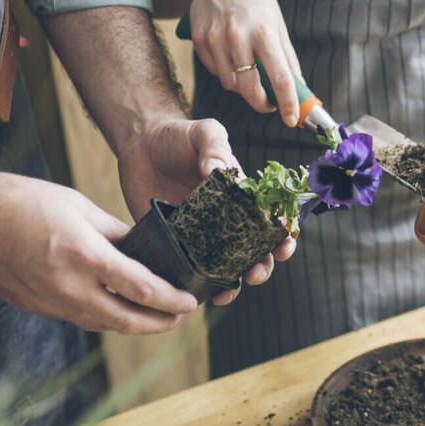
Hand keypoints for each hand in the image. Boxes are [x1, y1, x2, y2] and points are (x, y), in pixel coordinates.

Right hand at [0, 173, 197, 333]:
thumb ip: (115, 233)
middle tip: (179, 318)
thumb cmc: (22, 200)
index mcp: (84, 255)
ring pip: (103, 324)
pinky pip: (79, 319)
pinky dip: (103, 318)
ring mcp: (50, 301)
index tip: (189, 301)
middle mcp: (68, 286)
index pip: (142, 289)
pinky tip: (116, 310)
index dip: (171, 300)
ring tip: (155, 317)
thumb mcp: (78, 205)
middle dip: (159, 323)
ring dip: (132, 324)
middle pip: (127, 320)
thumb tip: (145, 252)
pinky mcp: (36, 307)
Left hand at [117, 116, 296, 305]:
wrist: (140, 142)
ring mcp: (202, 235)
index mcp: (243, 198)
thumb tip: (218, 169)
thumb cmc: (179, 135)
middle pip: (255, 253)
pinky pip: (189, 269)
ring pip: (226, 268)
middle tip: (255, 274)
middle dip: (262, 268)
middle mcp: (228, 221)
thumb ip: (215, 146)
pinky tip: (196, 292)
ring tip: (227, 293)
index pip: (273, 222)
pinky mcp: (175, 243)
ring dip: (233, 285)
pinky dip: (195, 284)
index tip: (284, 246)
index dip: (284, 237)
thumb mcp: (204, 132)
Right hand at [188, 0, 301, 125]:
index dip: (287, 102)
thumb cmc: (255, 0)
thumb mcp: (277, 23)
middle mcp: (238, 35)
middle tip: (268, 105)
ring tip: (248, 71)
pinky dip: (225, 72)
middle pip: (249, 88)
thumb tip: (298, 90)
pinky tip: (229, 57)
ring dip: (241, 87)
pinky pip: (214, 71)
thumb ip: (287, 58)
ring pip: (229, 83)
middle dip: (260, 103)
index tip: (291, 119)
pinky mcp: (199, 38)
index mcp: (264, 31)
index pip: (280, 76)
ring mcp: (215, 37)